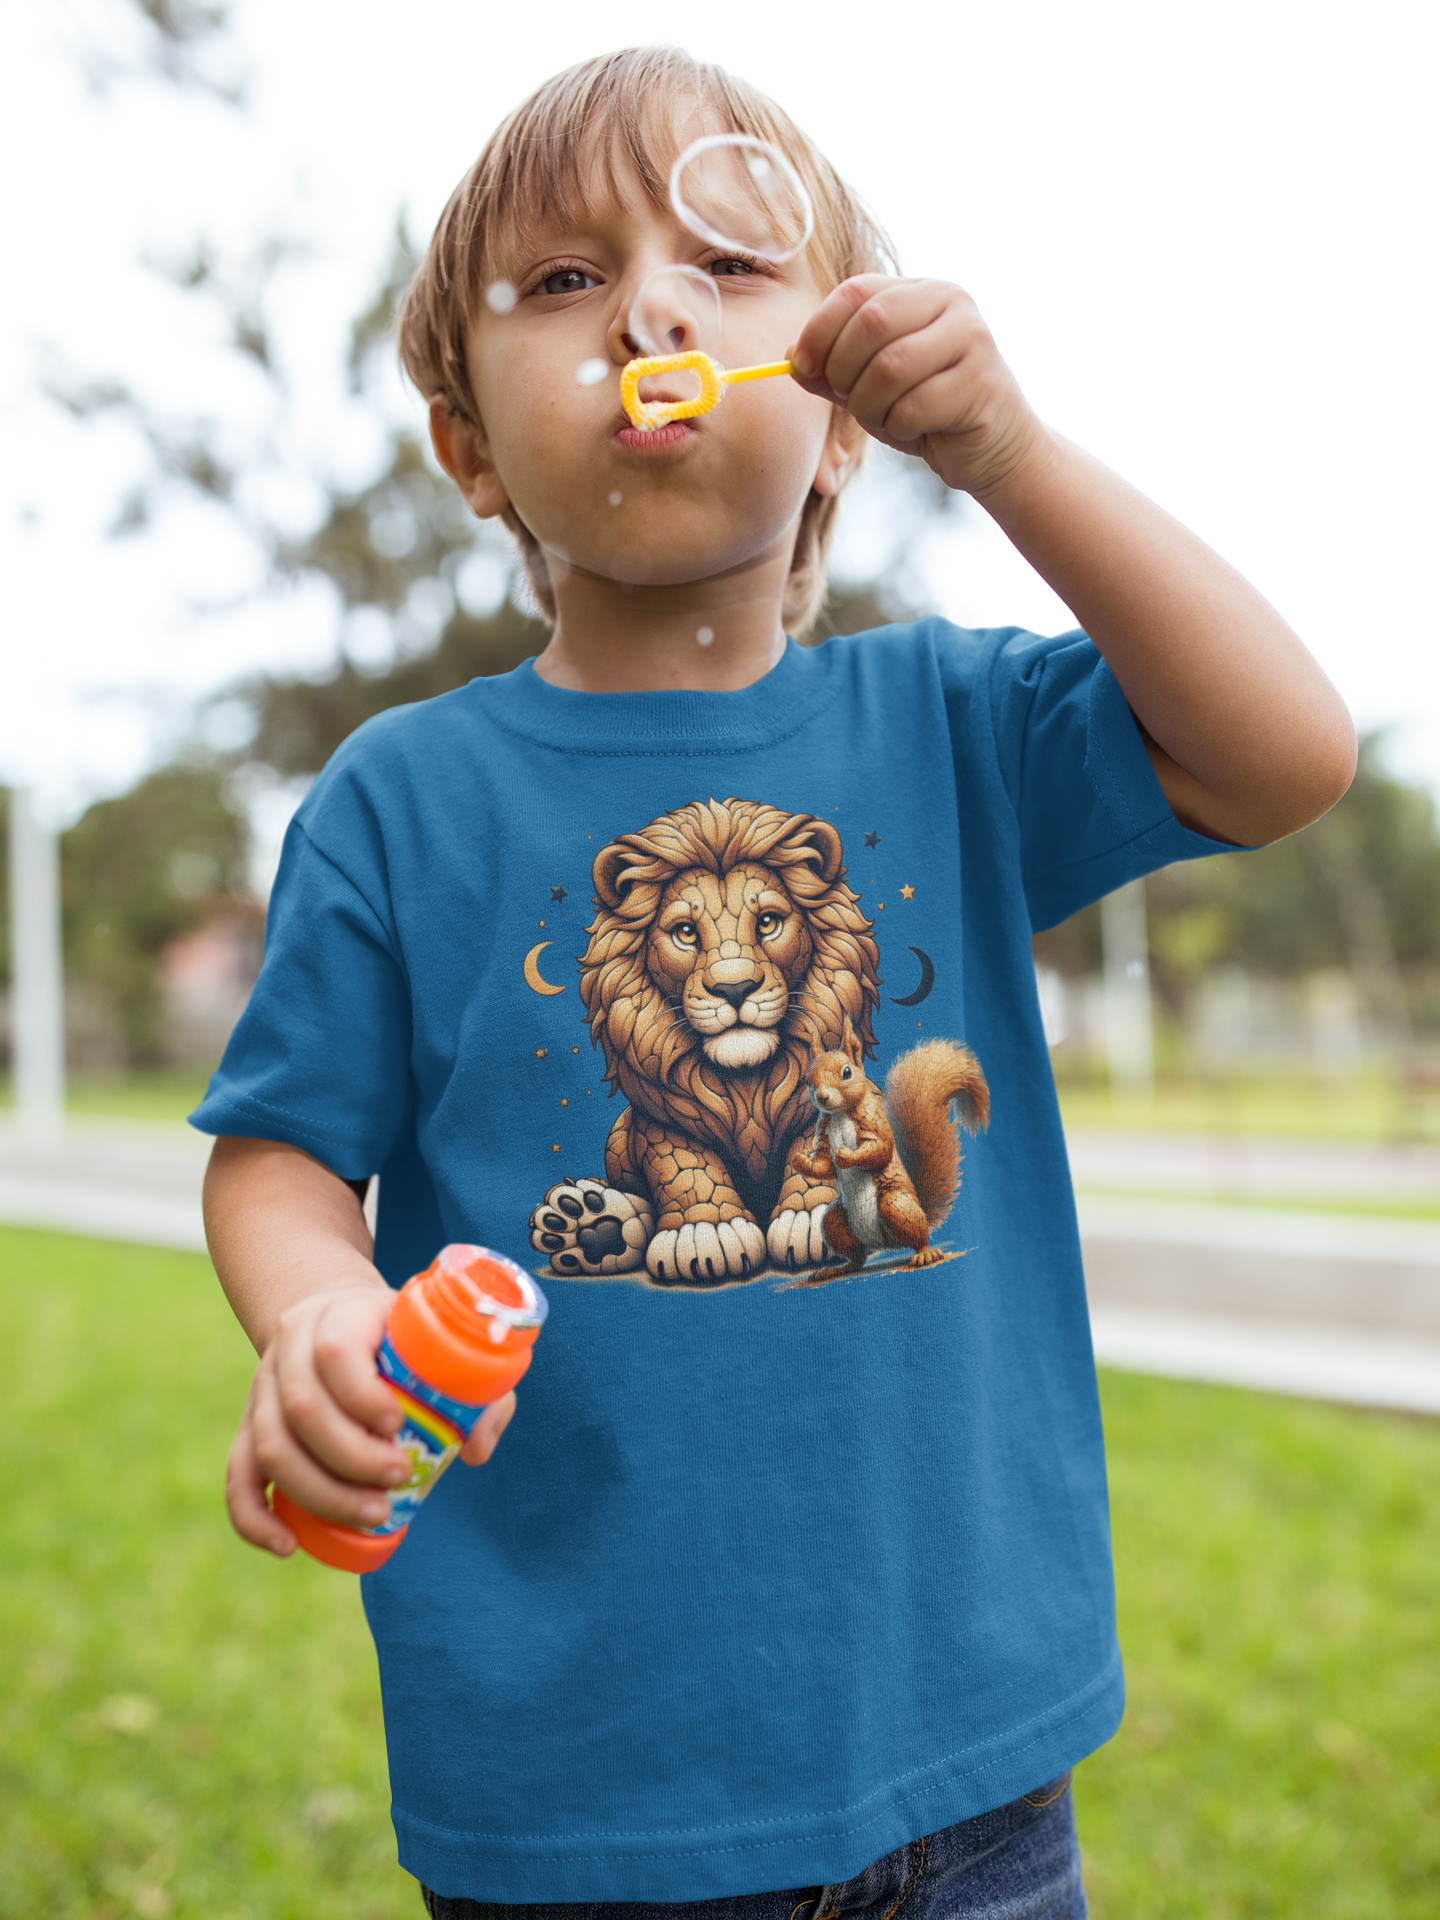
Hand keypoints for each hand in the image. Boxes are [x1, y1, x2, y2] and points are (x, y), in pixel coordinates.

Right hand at [225, 1282, 516, 1555]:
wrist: (338, 1318)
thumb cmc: (402, 1340)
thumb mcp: (441, 1344)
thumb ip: (478, 1390)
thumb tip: (471, 1450)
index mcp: (340, 1315)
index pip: (336, 1352)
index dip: (363, 1395)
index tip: (399, 1425)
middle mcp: (291, 1348)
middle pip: (301, 1407)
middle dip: (351, 1456)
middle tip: (398, 1478)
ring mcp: (263, 1388)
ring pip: (270, 1445)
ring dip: (320, 1491)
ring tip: (373, 1513)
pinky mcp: (249, 1426)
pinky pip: (237, 1475)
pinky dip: (255, 1517)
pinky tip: (287, 1545)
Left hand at [790, 276, 1045, 498]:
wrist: (993, 449)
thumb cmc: (927, 412)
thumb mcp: (870, 386)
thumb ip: (832, 369)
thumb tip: (791, 357)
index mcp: (919, 291)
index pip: (856, 291)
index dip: (819, 330)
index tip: (802, 367)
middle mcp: (950, 301)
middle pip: (871, 323)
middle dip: (844, 371)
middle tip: (849, 399)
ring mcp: (971, 338)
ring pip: (890, 367)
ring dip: (870, 406)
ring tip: (884, 419)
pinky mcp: (982, 382)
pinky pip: (914, 406)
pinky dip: (899, 427)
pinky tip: (916, 431)